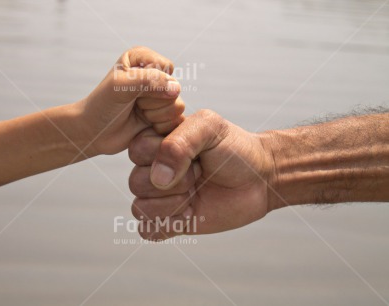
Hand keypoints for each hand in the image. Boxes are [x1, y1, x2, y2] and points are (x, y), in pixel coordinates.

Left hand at [76, 46, 184, 155]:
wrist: (94, 133)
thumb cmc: (102, 106)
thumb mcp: (120, 87)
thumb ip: (148, 81)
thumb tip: (176, 88)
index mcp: (143, 59)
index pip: (166, 68)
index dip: (153, 82)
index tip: (132, 90)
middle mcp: (155, 76)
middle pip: (174, 89)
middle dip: (152, 102)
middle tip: (134, 105)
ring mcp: (161, 97)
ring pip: (177, 107)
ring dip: (155, 116)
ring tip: (139, 114)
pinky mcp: (164, 116)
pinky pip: (177, 122)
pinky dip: (160, 128)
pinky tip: (144, 126)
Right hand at [128, 110, 274, 239]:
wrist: (259, 178)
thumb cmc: (234, 148)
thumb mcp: (210, 127)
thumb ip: (179, 142)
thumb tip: (158, 178)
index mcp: (156, 142)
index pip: (137, 151)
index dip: (165, 156)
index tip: (194, 153)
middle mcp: (153, 169)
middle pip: (135, 182)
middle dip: (174, 182)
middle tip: (199, 174)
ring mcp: (160, 197)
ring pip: (140, 209)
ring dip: (173, 205)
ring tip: (195, 195)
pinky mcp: (169, 221)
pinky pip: (148, 231)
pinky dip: (168, 226)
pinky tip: (191, 215)